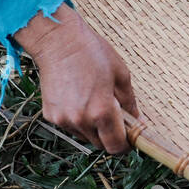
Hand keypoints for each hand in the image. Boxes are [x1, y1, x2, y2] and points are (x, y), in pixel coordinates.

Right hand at [13, 3, 138, 152]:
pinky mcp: (50, 116)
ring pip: (85, 136)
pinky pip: (70, 126)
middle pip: (100, 144)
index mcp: (102, 111)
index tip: (128, 136)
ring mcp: (63, 120)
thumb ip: (130, 102)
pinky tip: (77, 97)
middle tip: (113, 114)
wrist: (58, 41)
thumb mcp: (120, 74)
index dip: (125, 144)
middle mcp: (81, 120)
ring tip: (92, 100)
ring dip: (92, 126)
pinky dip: (77, 119)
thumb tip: (138, 121)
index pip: (116, 146)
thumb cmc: (92, 52)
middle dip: (109, 134)